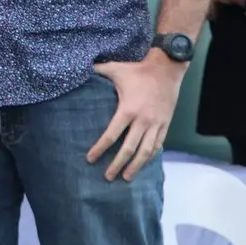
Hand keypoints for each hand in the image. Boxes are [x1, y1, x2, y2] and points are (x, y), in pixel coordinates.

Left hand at [87, 52, 184, 181]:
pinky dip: (150, 156)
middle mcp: (143, 120)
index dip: (100, 148)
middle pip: (129, 149)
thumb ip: (96, 71)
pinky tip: (143, 163)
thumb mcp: (115, 69)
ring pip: (146, 151)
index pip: (111, 135)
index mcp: (128, 110)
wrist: (167, 69)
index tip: (90, 159)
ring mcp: (156, 124)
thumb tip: (78, 67)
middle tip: (107, 177)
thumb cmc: (138, 70)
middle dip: (117, 164)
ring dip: (136, 166)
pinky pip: (158, 144)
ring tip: (126, 177)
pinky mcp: (166, 124)